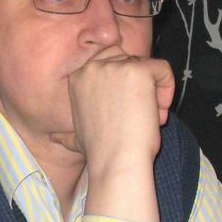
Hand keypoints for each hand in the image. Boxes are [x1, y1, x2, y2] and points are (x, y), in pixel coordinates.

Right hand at [63, 47, 175, 221]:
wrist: (115, 160)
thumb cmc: (99, 152)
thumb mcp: (75, 137)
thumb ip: (67, 132)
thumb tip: (54, 139)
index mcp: (77, 78)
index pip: (108, 61)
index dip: (123, 83)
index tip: (126, 109)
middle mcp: (92, 67)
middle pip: (129, 61)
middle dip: (139, 87)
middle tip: (140, 115)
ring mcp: (115, 66)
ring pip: (146, 66)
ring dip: (153, 91)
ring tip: (150, 118)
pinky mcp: (138, 70)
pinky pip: (162, 68)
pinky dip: (167, 87)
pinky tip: (158, 113)